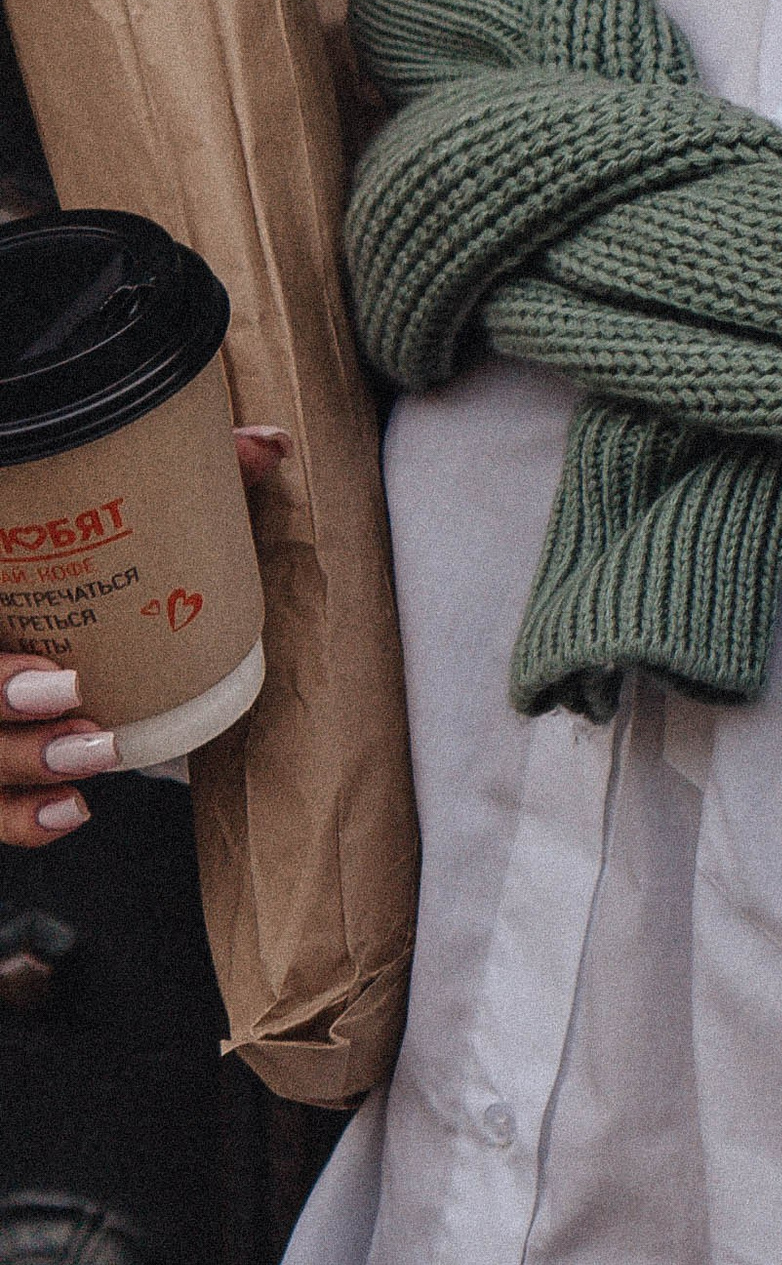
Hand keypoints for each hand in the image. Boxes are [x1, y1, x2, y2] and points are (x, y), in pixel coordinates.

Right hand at [0, 427, 287, 846]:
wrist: (64, 575)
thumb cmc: (91, 535)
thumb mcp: (130, 502)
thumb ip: (188, 474)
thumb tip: (271, 447)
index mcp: (2, 588)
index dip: (1, 674)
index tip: (60, 678)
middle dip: (17, 735)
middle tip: (87, 721)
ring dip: (29, 772)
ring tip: (96, 764)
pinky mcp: (3, 759)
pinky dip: (25, 818)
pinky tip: (70, 810)